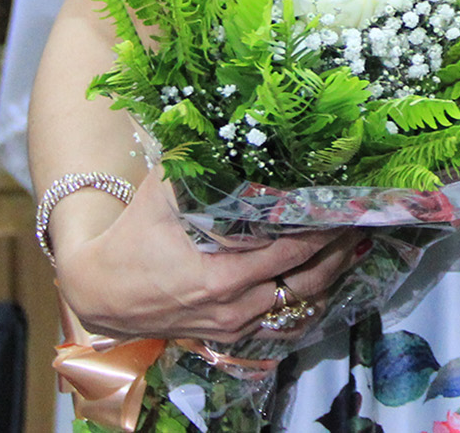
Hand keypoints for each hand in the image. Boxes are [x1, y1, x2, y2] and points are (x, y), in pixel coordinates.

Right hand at [53, 174, 368, 343]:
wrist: (97, 293)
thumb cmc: (130, 240)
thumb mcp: (158, 196)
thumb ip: (192, 164)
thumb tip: (223, 125)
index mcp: (221, 278)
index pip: (289, 254)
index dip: (323, 231)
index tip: (347, 208)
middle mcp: (233, 308)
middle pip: (305, 282)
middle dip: (338, 252)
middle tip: (362, 223)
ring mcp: (232, 326)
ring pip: (296, 305)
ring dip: (328, 275)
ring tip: (353, 246)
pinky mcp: (228, 334)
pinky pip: (279, 321)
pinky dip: (303, 299)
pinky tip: (322, 278)